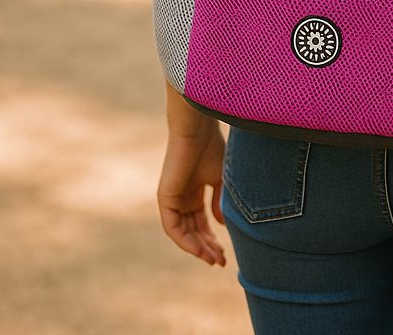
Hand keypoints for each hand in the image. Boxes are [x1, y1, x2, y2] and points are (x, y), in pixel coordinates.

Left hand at [157, 124, 226, 265]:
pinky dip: (185, 240)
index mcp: (195, 190)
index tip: (226, 252)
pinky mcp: (165, 198)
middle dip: (207, 246)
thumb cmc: (212, 147)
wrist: (197, 130)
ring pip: (183, 232)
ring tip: (213, 259)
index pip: (202, 221)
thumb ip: (220, 202)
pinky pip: (172, 227)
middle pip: (193, 230)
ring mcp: (173, 198)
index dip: (213, 238)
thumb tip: (221, 225)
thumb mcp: (221, 179)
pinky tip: (199, 250)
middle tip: (221, 261)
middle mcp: (182, 197)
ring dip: (197, 248)